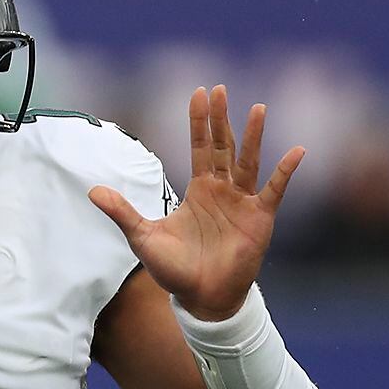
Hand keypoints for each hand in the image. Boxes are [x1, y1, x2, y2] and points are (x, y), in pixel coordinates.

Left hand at [90, 86, 303, 320]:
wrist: (202, 299)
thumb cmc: (175, 270)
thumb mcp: (143, 237)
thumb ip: (122, 212)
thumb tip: (92, 191)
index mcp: (199, 190)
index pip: (200, 147)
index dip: (199, 121)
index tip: (199, 93)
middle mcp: (222, 190)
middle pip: (223, 146)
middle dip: (221, 118)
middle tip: (220, 89)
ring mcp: (243, 202)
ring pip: (248, 161)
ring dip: (253, 135)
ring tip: (258, 108)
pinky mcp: (260, 218)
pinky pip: (274, 189)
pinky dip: (285, 171)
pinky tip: (297, 151)